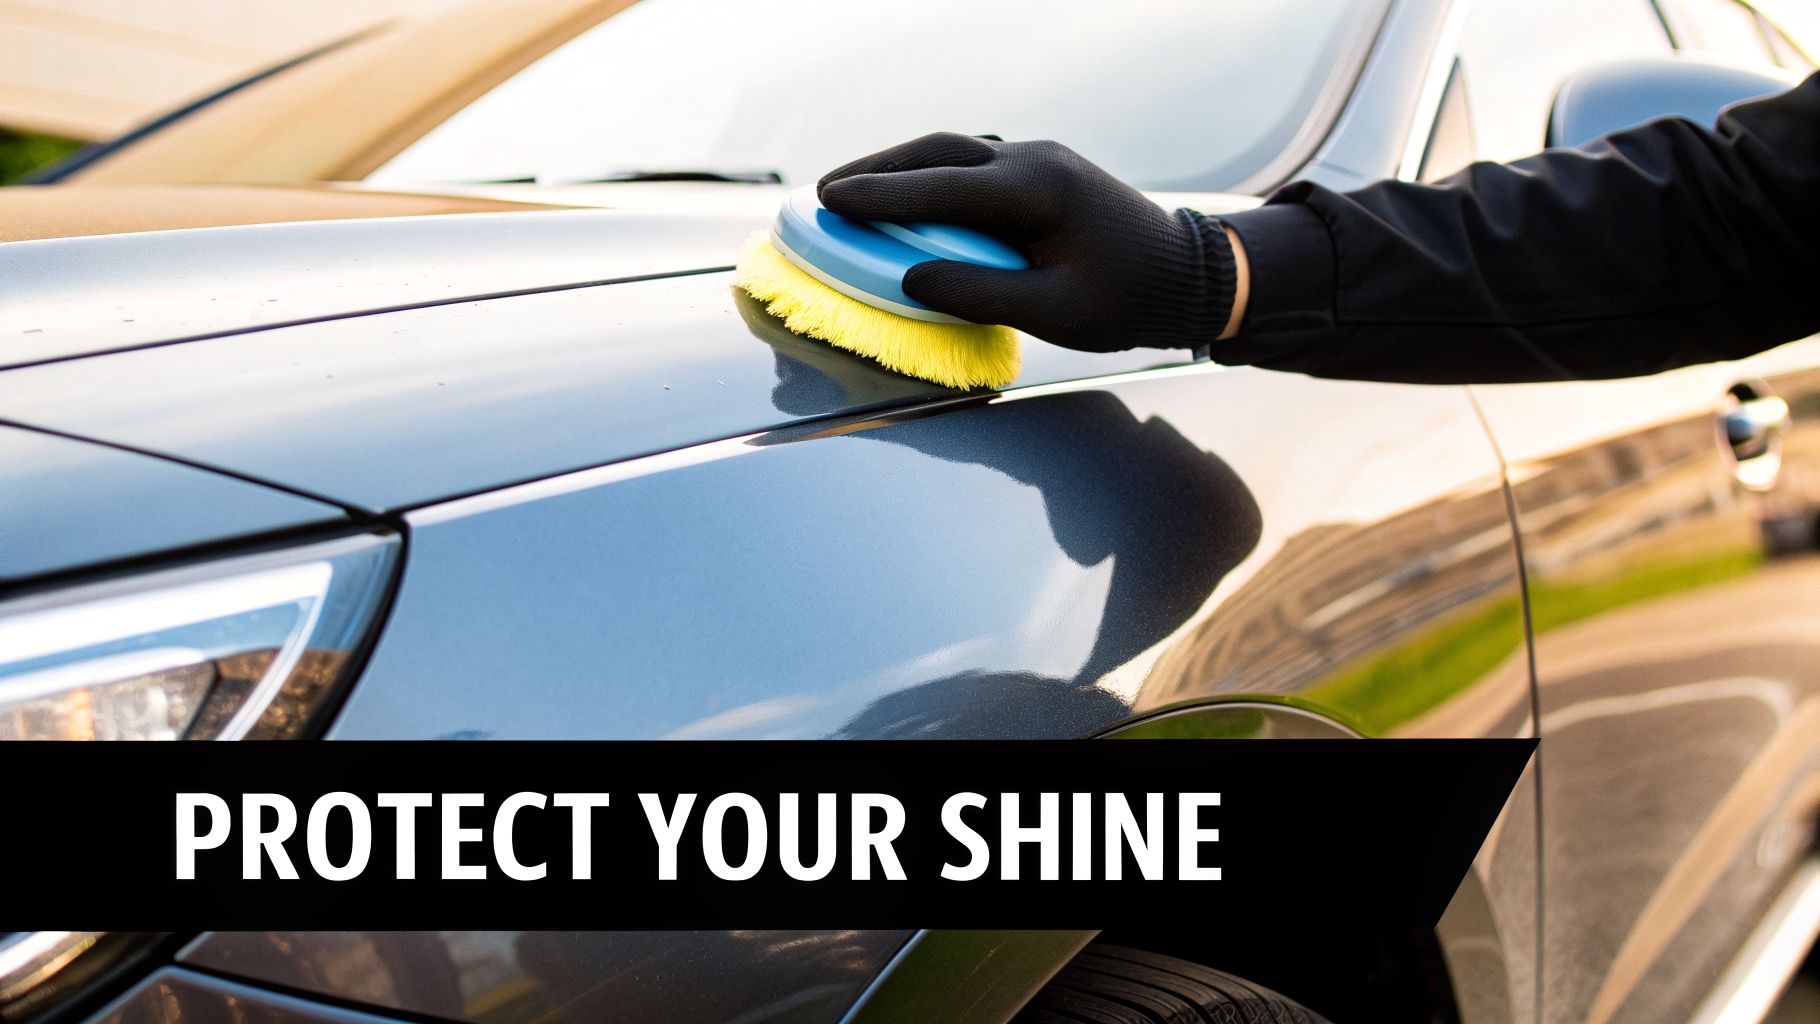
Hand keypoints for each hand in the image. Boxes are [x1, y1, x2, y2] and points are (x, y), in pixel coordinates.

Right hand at [818, 133, 1240, 351]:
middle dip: (878, 170)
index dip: (879, 195)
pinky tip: (912, 197)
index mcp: (1037, 190)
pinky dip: (933, 176)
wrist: (1194, 275)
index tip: (828, 202)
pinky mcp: (1045, 172)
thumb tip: (910, 280)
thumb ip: (979, 292)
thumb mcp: (1055, 310)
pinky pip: (974, 165)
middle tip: (826, 192)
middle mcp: (1034, 160)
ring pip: (955, 151)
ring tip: (856, 190)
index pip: (940, 186)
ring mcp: (1041, 159)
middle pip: (939, 151)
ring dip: (903, 167)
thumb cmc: (1131, 299)